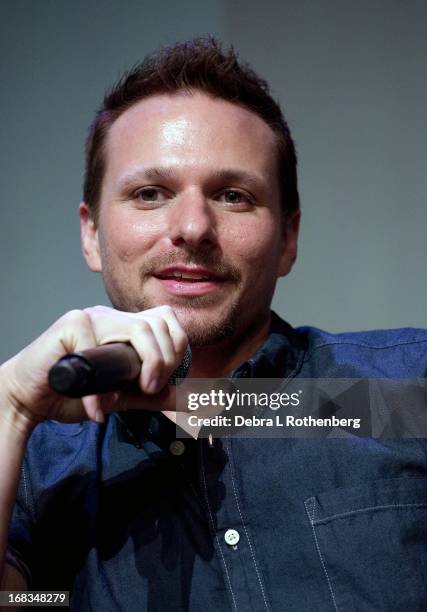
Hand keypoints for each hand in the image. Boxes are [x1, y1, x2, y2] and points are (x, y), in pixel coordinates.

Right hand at [0, 305, 187, 433]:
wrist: (29, 400)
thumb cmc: (74, 393)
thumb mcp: (123, 396)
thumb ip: (153, 396)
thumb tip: (191, 399)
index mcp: (126, 326)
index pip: (167, 320)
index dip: (176, 348)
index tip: (162, 382)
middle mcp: (112, 316)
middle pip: (160, 323)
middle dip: (165, 360)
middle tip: (149, 389)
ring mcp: (91, 317)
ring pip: (139, 329)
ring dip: (146, 365)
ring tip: (132, 393)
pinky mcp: (70, 325)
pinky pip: (99, 350)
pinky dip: (100, 390)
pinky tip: (96, 409)